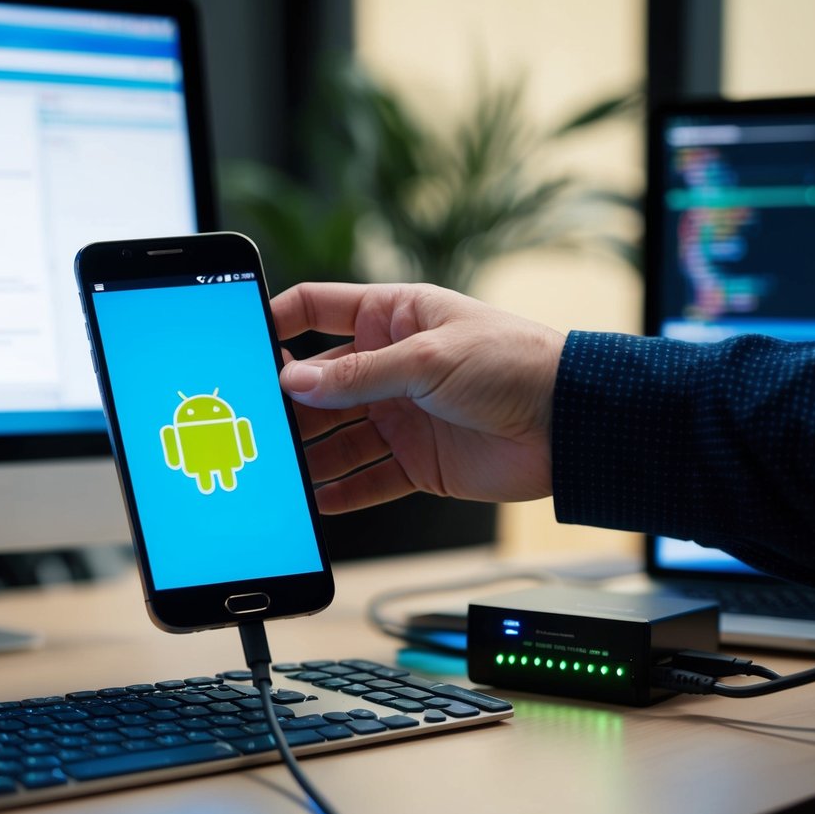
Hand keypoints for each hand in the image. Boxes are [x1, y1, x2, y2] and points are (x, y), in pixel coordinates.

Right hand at [272, 282, 564, 513]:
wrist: (572, 423)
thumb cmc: (513, 363)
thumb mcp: (428, 358)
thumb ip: (357, 374)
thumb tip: (292, 380)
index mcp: (391, 318)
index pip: (315, 311)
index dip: (277, 325)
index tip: (241, 346)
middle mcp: (389, 366)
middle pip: (317, 384)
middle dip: (286, 404)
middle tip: (251, 423)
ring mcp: (400, 415)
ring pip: (335, 436)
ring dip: (307, 453)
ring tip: (276, 470)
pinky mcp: (415, 461)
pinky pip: (366, 479)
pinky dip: (340, 493)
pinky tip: (314, 502)